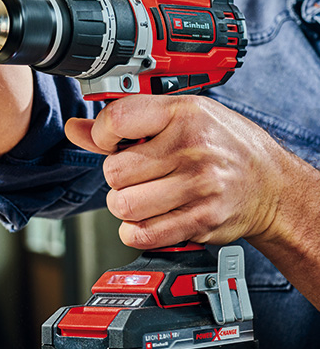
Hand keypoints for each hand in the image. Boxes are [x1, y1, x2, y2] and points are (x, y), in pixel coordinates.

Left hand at [65, 94, 287, 248]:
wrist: (272, 185)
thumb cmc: (222, 146)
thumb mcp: (179, 118)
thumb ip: (124, 123)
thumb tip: (77, 128)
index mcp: (183, 113)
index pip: (117, 119)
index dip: (102, 134)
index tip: (110, 142)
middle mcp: (193, 147)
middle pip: (114, 171)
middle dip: (117, 178)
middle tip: (137, 176)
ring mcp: (199, 185)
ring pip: (123, 205)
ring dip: (126, 206)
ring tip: (146, 197)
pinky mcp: (202, 219)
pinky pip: (141, 234)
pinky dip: (136, 232)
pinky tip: (151, 219)